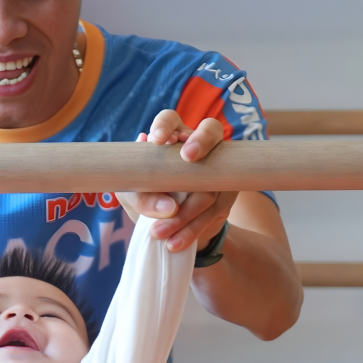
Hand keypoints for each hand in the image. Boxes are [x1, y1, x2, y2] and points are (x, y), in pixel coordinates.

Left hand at [116, 110, 237, 251]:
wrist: (171, 228)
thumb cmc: (148, 199)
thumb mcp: (134, 197)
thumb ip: (142, 196)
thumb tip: (167, 206)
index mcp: (171, 139)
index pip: (171, 119)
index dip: (166, 125)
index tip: (156, 141)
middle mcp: (199, 146)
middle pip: (211, 130)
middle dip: (201, 141)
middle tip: (188, 156)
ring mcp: (218, 168)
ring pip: (209, 184)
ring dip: (184, 213)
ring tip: (159, 233)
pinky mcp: (227, 192)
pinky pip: (214, 210)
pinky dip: (191, 230)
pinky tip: (174, 243)